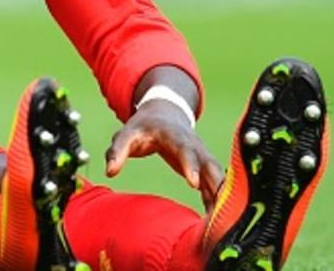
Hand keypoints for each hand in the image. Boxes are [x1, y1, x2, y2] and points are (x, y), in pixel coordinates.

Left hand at [106, 99, 223, 209]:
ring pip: (216, 176)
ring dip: (221, 196)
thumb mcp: (127, 133)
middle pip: (208, 164)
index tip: (193, 183)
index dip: (190, 165)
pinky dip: (217, 200)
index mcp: (174, 135)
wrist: (165, 113)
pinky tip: (218, 220)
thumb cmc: (144, 126)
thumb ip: (117, 150)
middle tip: (219, 206)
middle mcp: (194, 145)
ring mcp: (201, 156)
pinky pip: (214, 184)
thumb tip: (110, 172)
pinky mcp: (203, 167)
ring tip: (223, 220)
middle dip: (216, 184)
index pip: (185, 150)